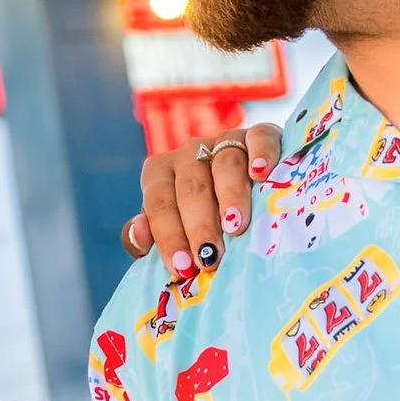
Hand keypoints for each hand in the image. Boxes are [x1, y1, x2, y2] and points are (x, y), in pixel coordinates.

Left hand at [121, 122, 288, 277]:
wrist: (248, 189)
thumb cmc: (203, 220)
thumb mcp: (172, 228)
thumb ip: (151, 236)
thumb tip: (138, 233)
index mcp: (160, 172)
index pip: (159, 203)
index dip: (168, 235)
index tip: (182, 266)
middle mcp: (189, 153)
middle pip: (192, 187)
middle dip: (199, 225)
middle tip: (209, 257)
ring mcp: (224, 140)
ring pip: (226, 164)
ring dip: (231, 196)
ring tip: (236, 227)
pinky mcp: (258, 134)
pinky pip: (259, 138)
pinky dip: (261, 153)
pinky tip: (261, 173)